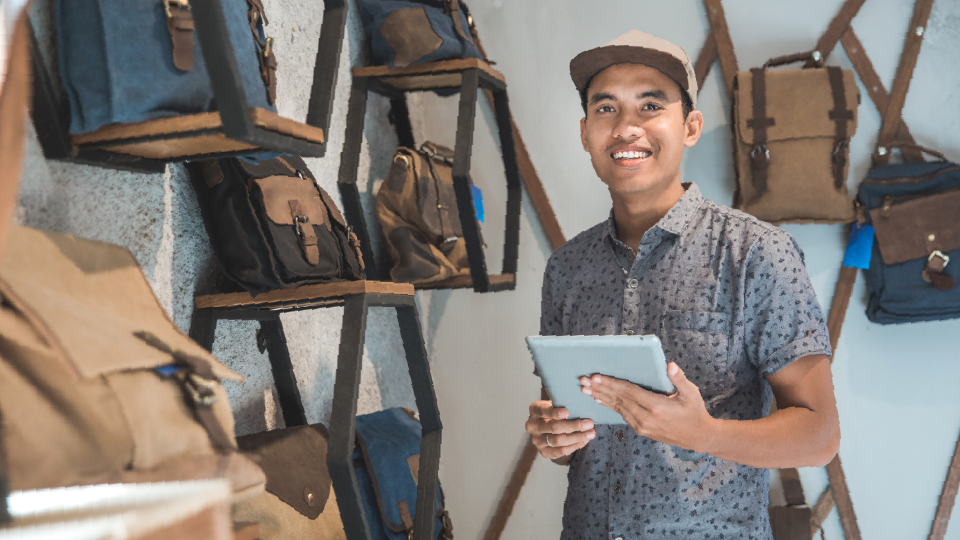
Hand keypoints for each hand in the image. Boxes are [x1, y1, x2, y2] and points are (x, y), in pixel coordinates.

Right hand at [525, 400, 595, 460]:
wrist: (549, 426)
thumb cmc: (556, 411)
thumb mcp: (556, 403)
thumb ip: (564, 403)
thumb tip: (582, 403)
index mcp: (534, 410)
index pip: (543, 411)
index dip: (554, 413)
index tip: (567, 413)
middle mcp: (532, 426)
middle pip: (553, 427)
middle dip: (574, 426)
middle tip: (589, 423)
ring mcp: (537, 440)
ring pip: (558, 441)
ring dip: (577, 437)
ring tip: (591, 433)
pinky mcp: (543, 452)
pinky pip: (560, 451)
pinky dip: (574, 446)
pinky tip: (584, 441)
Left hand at [580, 362, 715, 451]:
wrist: (697, 437)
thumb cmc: (695, 411)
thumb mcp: (691, 394)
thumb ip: (679, 379)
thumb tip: (670, 365)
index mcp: (657, 407)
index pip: (629, 392)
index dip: (611, 383)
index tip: (596, 376)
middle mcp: (646, 418)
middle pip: (618, 400)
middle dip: (599, 389)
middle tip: (583, 380)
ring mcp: (642, 426)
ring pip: (618, 408)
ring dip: (601, 397)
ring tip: (586, 389)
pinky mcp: (641, 430)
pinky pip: (622, 415)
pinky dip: (610, 406)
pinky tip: (599, 400)